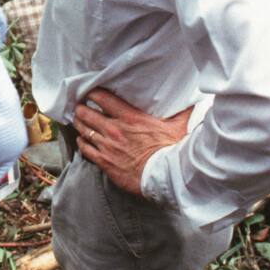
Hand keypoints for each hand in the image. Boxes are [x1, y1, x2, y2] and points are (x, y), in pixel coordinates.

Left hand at [73, 89, 191, 196]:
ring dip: (79, 124)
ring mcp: (107, 146)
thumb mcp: (177, 126)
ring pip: (82, 129)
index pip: (101, 97)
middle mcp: (114, 129)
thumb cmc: (170, 151)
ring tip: (78, 120)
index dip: (92, 92)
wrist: (164, 177)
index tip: (90, 92)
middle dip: (80, 108)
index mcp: (129, 117)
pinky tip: (82, 140)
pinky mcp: (104, 161)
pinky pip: (85, 149)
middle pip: (86, 112)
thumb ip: (181, 110)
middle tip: (80, 106)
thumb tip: (191, 99)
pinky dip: (81, 143)